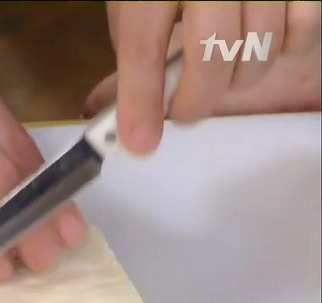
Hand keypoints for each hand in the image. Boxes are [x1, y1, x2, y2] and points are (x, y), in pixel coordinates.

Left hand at [101, 1, 321, 154]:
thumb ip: (135, 38)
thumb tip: (131, 103)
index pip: (143, 46)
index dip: (141, 100)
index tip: (138, 141)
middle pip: (210, 55)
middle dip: (193, 102)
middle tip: (182, 113)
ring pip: (258, 51)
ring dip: (235, 82)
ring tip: (215, 79)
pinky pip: (302, 30)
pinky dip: (281, 52)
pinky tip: (257, 49)